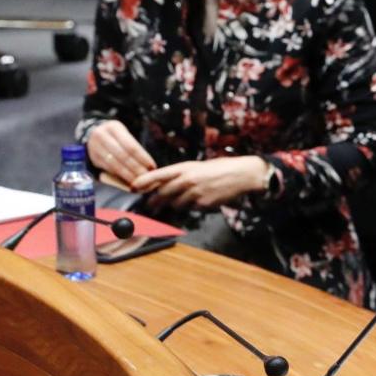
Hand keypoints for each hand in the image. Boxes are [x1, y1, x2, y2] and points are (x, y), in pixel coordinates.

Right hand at [86, 120, 155, 185]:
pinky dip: (119, 175)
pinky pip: (108, 169)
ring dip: (128, 174)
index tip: (152, 166)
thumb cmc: (115, 135)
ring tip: (139, 181)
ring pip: (114, 164)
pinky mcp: (93, 159)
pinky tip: (128, 180)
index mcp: (113, 128)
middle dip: (136, 168)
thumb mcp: (123, 133)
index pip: (131, 146)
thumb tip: (149, 165)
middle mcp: (102, 137)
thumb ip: (133, 145)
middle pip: (123, 156)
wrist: (91, 133)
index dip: (142, 158)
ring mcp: (95, 148)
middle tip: (147, 176)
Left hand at [130, 156, 268, 210]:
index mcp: (185, 167)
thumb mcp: (199, 167)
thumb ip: (182, 175)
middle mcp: (187, 180)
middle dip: (154, 202)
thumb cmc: (221, 168)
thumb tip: (166, 185)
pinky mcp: (202, 204)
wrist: (242, 175)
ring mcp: (194, 193)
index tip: (133, 187)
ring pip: (175, 204)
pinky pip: (190, 208)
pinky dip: (191, 207)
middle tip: (149, 206)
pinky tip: (200, 200)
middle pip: (162, 194)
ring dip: (175, 205)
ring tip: (182, 201)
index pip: (158, 175)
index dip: (143, 182)